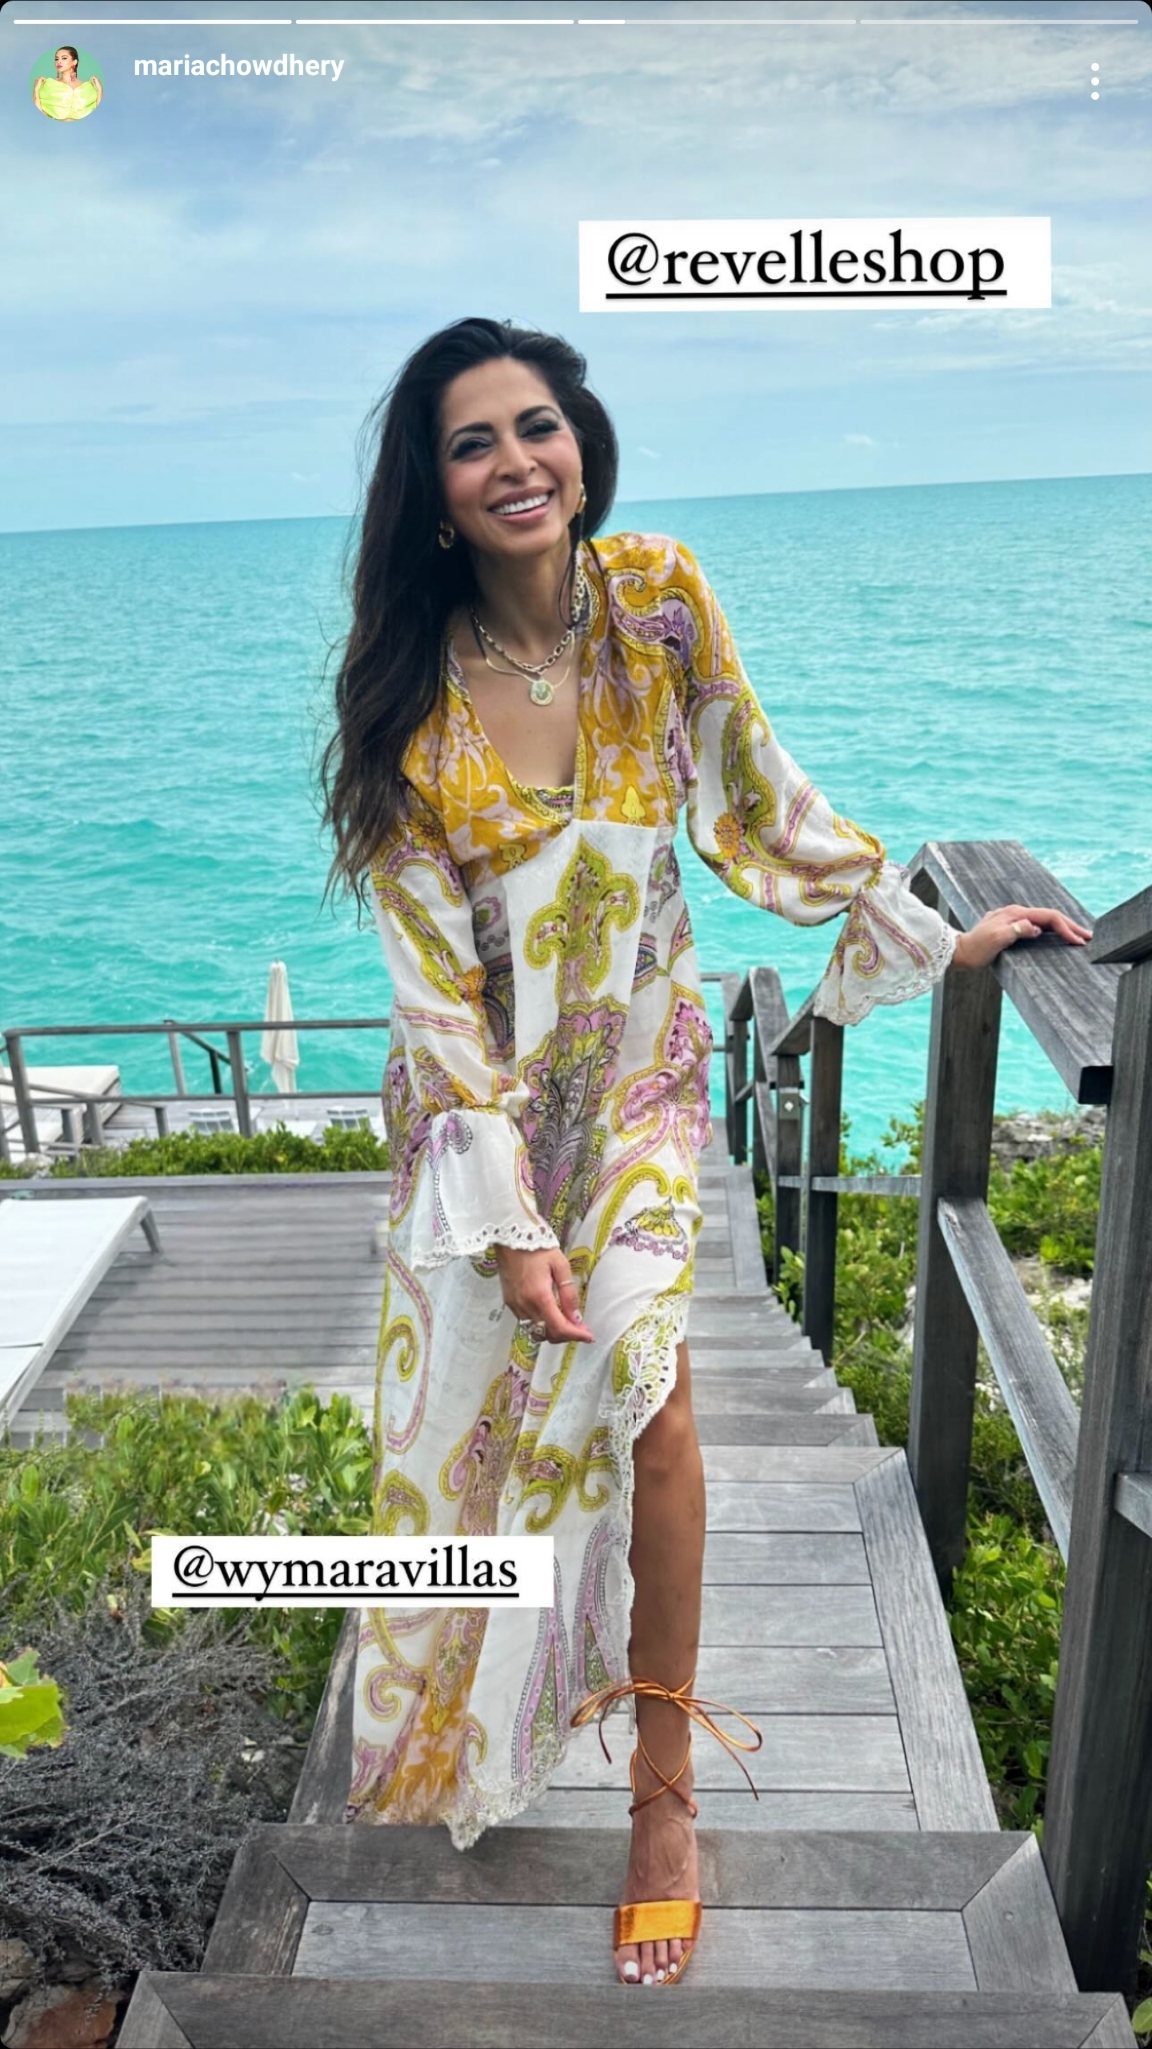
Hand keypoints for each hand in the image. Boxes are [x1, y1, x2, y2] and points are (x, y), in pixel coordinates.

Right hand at [493, 1245, 593, 1344]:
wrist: (510, 1237)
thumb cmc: (538, 1248)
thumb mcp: (560, 1265)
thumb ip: (569, 1293)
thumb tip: (576, 1317)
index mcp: (539, 1296)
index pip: (559, 1327)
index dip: (575, 1335)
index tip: (589, 1336)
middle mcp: (525, 1305)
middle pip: (547, 1333)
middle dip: (566, 1335)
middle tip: (581, 1329)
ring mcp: (515, 1305)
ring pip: (536, 1330)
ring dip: (553, 1331)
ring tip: (567, 1323)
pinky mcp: (509, 1302)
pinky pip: (526, 1321)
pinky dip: (540, 1323)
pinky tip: (550, 1314)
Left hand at [953, 904, 1091, 971]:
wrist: (957, 952)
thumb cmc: (975, 950)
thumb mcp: (995, 940)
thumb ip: (1016, 931)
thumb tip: (1036, 928)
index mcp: (1016, 914)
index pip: (1049, 917)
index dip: (1066, 928)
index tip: (1079, 942)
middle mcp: (1016, 913)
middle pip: (1049, 916)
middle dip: (1070, 926)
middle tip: (1089, 936)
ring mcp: (1013, 919)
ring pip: (1044, 920)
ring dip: (1062, 927)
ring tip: (1078, 936)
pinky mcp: (1010, 927)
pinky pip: (1036, 926)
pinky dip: (1050, 931)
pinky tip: (1055, 936)